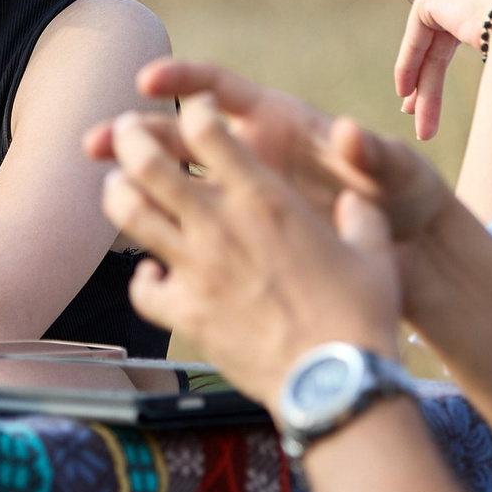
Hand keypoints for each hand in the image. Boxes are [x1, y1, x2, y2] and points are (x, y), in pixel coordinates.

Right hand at [93, 58, 452, 238]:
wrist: (411, 250)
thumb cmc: (403, 197)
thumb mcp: (396, 174)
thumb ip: (373, 154)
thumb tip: (349, 135)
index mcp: (280, 122)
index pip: (220, 89)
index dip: (183, 80)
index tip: (149, 82)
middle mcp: (252, 152)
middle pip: (180, 134)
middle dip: (134, 134)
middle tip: (96, 140)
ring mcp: (242, 195)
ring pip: (175, 181)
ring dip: (135, 179)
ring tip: (102, 185)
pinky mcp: (244, 234)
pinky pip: (194, 229)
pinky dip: (166, 231)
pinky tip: (138, 243)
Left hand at [101, 96, 405, 408]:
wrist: (333, 382)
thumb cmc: (360, 316)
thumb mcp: (374, 252)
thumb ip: (360, 216)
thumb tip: (356, 202)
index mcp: (266, 199)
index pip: (209, 130)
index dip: (194, 109)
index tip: (195, 109)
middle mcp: (221, 225)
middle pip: (148, 161)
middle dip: (129, 137)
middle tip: (126, 132)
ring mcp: (195, 269)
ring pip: (129, 214)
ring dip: (117, 193)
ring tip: (118, 186)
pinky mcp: (183, 313)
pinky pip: (141, 288)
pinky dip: (141, 278)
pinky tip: (152, 274)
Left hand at [394, 0, 491, 140]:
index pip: (471, 27)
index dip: (455, 63)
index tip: (449, 93)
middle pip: (447, 39)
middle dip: (433, 80)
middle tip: (422, 114)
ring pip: (433, 42)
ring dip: (424, 85)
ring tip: (418, 123)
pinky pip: (417, 33)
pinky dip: (409, 62)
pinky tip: (405, 91)